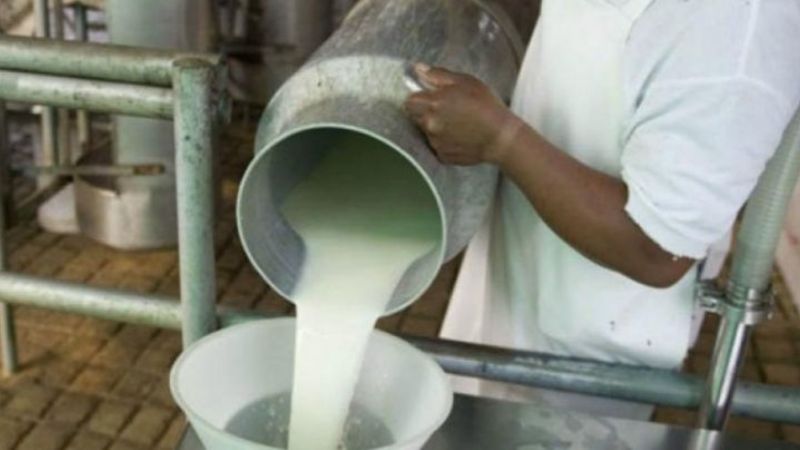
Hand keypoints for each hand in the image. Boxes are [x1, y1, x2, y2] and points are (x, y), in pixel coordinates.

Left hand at [404, 64, 521, 165]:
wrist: (500, 137)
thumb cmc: (486, 106)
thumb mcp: (466, 81)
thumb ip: (438, 75)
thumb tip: (419, 69)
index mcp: (433, 103)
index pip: (409, 101)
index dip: (418, 99)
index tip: (429, 98)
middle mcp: (430, 124)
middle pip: (416, 117)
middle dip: (426, 112)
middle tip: (447, 111)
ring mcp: (435, 142)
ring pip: (426, 132)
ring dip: (436, 128)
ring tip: (457, 125)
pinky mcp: (442, 155)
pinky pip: (437, 146)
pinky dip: (444, 142)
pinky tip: (460, 137)